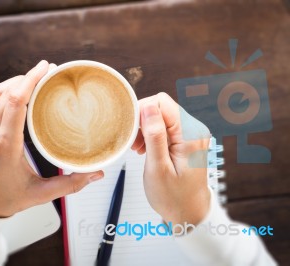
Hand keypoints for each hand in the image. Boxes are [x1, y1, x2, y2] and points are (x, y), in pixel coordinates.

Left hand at [0, 60, 103, 217]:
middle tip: (45, 73)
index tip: (45, 68)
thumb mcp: (39, 194)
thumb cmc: (1, 199)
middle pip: (6, 92)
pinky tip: (5, 91)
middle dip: (27, 78)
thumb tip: (95, 174)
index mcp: (4, 146)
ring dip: (11, 83)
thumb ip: (70, 184)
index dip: (31, 79)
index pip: (16, 101)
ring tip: (28, 81)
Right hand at [132, 92, 210, 225]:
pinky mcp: (186, 139)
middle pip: (162, 107)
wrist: (188, 212)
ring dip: (146, 129)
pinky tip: (147, 149)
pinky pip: (166, 126)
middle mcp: (194, 130)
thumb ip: (154, 135)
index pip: (162, 102)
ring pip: (162, 116)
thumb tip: (147, 106)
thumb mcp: (158, 168)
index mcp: (190, 134)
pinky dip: (153, 134)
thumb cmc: (174, 197)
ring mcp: (191, 134)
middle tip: (135, 144)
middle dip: (143, 121)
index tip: (132, 130)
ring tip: (140, 149)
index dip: (142, 111)